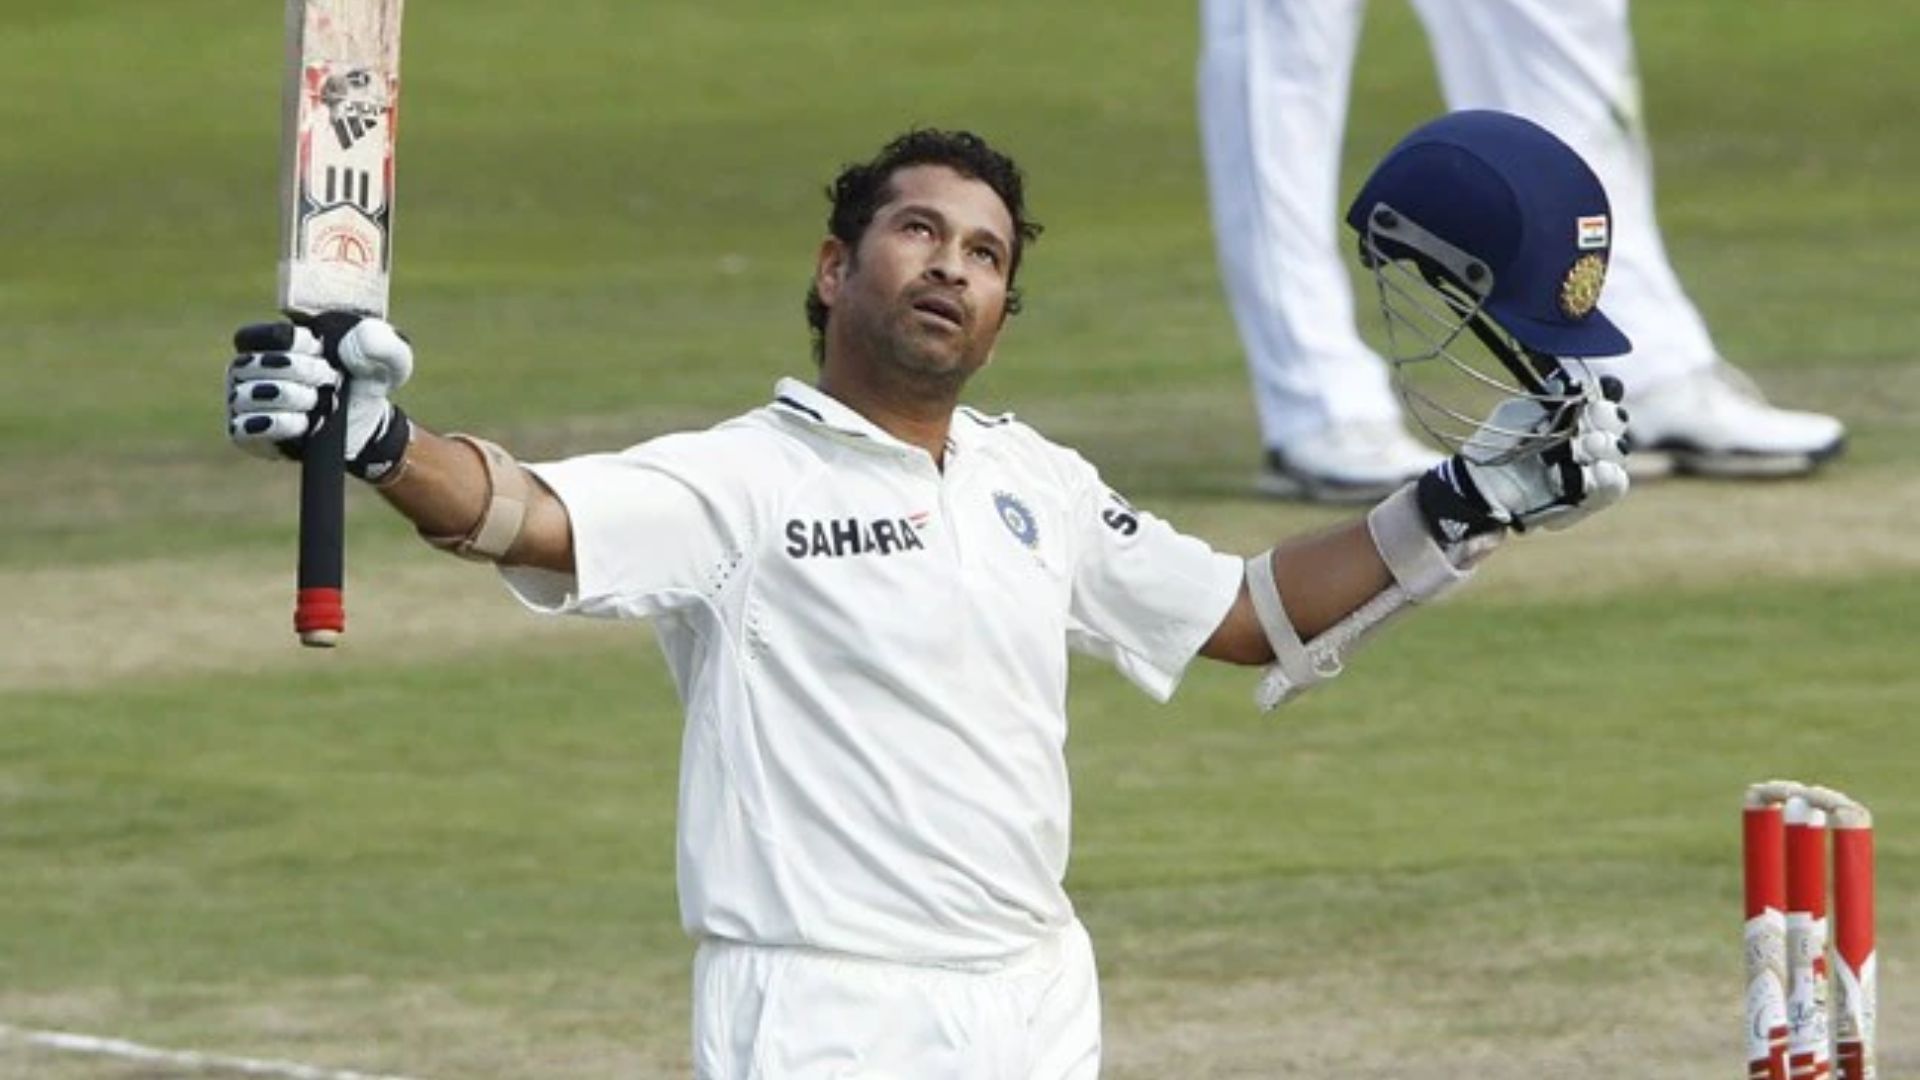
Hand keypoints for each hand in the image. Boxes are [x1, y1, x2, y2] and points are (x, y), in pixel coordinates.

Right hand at [227, 313, 413, 480]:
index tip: (320, 349)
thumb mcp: (387, 358)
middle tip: (330, 378)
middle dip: (297, 370)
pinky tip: (304, 424)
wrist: (368, 424)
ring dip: (292, 398)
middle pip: (249, 363)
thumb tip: (360, 338)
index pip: (253, 335)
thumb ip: (381, 341)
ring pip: (248, 395)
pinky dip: (279, 425)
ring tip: (323, 403)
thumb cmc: (367, 380)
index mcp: (272, 342)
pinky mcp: (248, 435)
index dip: (288, 342)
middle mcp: (249, 369)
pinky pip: (246, 428)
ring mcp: (244, 402)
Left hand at [1416, 376, 1629, 539]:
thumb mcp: (1518, 412)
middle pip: (1616, 427)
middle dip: (1607, 422)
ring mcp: (1588, 471)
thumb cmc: (1498, 442)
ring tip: (1584, 449)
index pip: (1605, 403)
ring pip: (1617, 458)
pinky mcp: (1584, 499)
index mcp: (1574, 417)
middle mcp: (1586, 442)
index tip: (1592, 400)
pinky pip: (1609, 489)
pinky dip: (1605, 480)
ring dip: (1606, 450)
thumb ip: (1546, 397)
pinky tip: (1591, 474)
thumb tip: (1567, 382)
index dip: (1606, 399)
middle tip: (1585, 428)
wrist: (1481, 480)